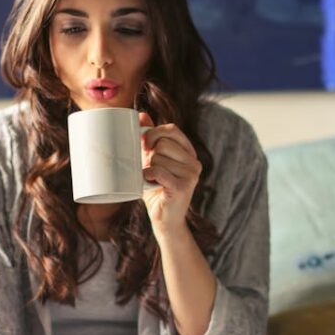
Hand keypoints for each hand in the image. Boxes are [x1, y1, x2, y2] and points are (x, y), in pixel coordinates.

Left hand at [139, 111, 201, 235]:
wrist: (165, 219)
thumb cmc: (157, 190)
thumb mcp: (152, 161)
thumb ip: (150, 139)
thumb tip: (141, 115)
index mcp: (189, 153)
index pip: (172, 129)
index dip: (154, 132)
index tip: (144, 144)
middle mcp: (194, 162)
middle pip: (163, 143)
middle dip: (150, 155)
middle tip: (149, 168)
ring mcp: (191, 174)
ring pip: (158, 157)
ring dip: (148, 168)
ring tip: (152, 180)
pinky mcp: (183, 186)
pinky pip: (158, 171)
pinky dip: (148, 175)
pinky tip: (148, 182)